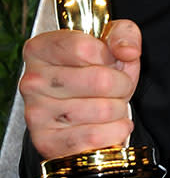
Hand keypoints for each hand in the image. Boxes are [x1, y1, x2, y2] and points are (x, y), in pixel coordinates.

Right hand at [20, 19, 140, 159]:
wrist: (80, 107)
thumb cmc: (93, 69)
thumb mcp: (110, 40)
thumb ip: (123, 34)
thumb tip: (128, 51)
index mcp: (40, 49)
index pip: (84, 48)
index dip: (109, 56)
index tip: (110, 61)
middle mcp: (33, 81)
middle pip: (99, 80)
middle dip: (121, 85)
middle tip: (118, 87)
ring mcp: (37, 113)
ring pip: (103, 110)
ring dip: (119, 109)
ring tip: (111, 105)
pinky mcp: (46, 142)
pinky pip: (95, 137)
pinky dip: (115, 131)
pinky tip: (111, 124)